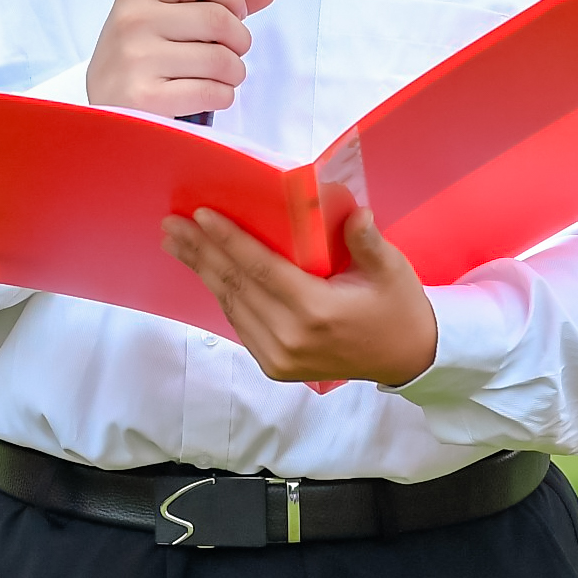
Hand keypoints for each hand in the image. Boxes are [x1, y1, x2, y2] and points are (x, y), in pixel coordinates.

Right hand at [85, 0, 275, 117]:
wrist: (99, 117)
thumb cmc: (135, 64)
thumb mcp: (160, 20)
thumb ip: (213, 1)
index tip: (236, 13)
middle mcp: (133, 21)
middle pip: (218, 19)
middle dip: (239, 41)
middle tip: (231, 53)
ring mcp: (137, 59)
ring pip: (221, 59)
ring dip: (233, 73)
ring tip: (220, 78)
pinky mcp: (145, 98)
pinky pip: (213, 92)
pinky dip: (222, 97)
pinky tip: (207, 96)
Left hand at [162, 207, 438, 387]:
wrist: (406, 359)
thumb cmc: (398, 307)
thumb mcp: (392, 269)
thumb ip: (367, 240)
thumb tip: (352, 212)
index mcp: (317, 310)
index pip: (261, 269)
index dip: (228, 241)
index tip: (199, 215)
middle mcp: (290, 337)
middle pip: (236, 286)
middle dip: (200, 252)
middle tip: (170, 225)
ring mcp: (279, 356)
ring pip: (232, 305)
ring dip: (203, 272)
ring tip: (177, 244)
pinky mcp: (275, 366)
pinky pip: (240, 324)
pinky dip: (222, 295)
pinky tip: (207, 271)